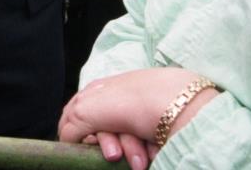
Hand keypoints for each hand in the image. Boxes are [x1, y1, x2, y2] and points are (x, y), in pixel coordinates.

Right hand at [58, 68, 218, 166]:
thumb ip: (71, 125)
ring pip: (119, 146)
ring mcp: (134, 119)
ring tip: (140, 159)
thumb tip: (67, 141)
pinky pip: (138, 148)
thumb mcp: (89, 109)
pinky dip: (142, 152)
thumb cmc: (134, 102)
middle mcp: (114, 104)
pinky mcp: (152, 132)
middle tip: (116, 155)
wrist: (183, 106)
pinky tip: (150, 151)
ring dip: (127, 153)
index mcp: (97, 92)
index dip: (78, 136)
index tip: (85, 148)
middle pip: (98, 135)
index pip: (75, 118)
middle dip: (108, 147)